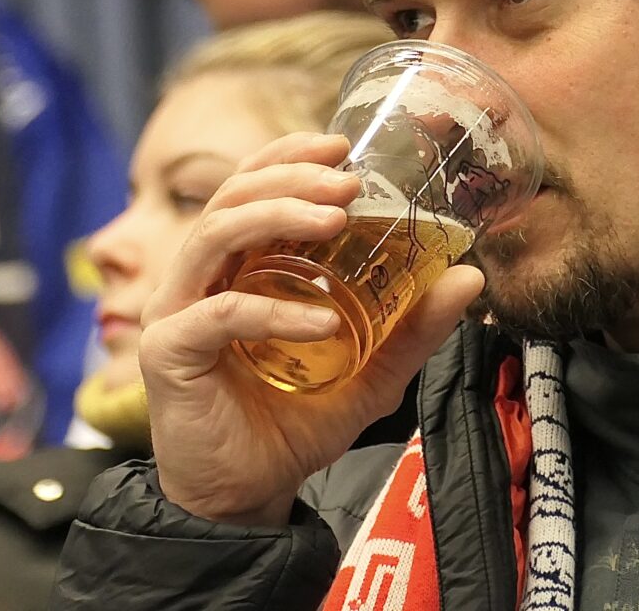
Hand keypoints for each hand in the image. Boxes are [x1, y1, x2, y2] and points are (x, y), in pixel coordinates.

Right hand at [138, 132, 483, 526]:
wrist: (248, 495)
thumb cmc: (293, 422)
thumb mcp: (370, 371)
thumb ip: (412, 327)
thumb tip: (470, 277)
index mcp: (235, 265)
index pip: (248, 185)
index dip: (287, 154)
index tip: (340, 142)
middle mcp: (199, 278)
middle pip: (230, 197)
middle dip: (290, 177)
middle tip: (347, 183)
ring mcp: (176, 311)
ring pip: (214, 234)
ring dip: (276, 217)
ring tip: (334, 221)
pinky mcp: (168, 353)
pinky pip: (219, 314)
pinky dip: (273, 310)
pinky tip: (324, 319)